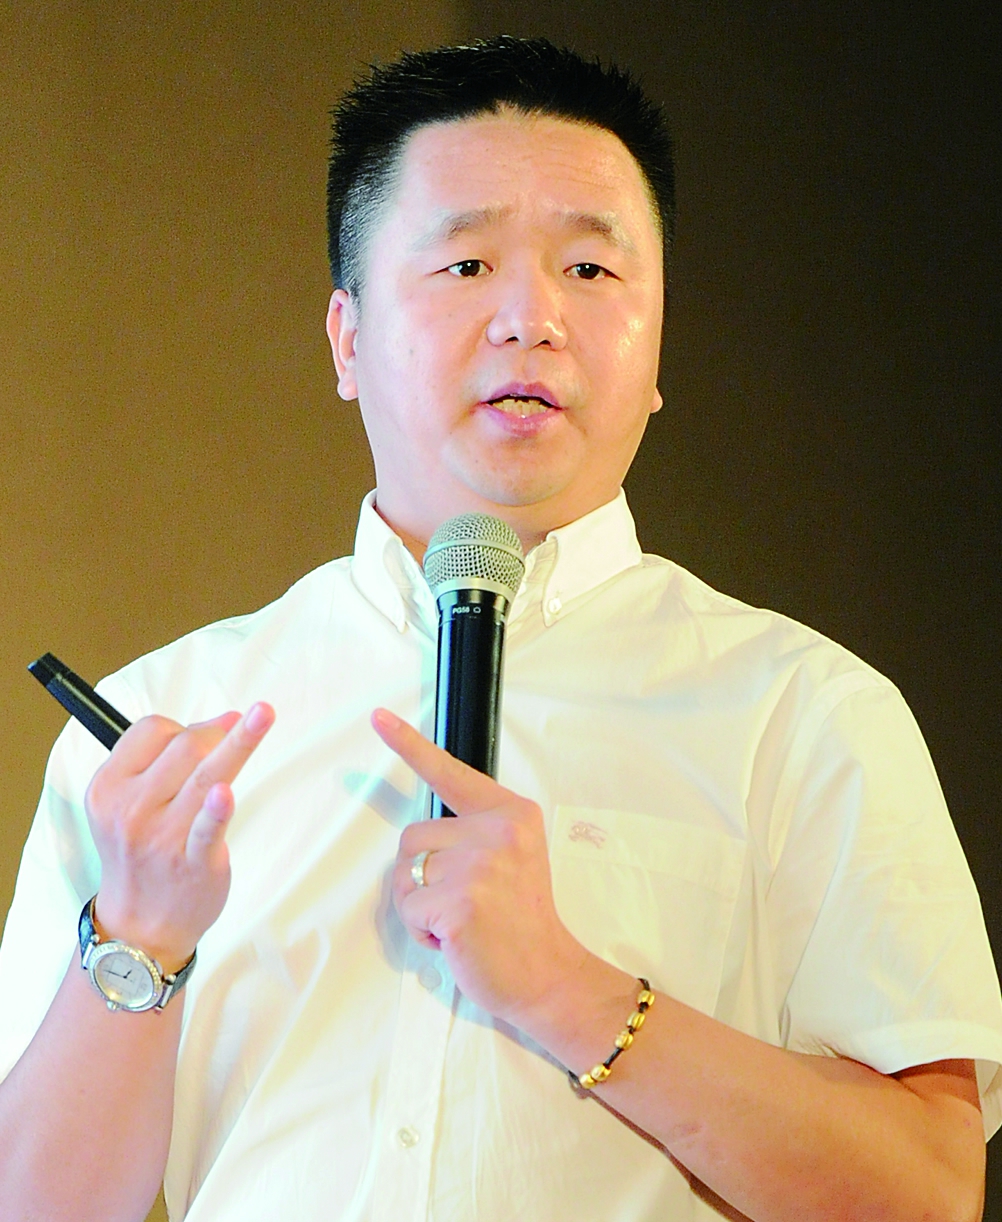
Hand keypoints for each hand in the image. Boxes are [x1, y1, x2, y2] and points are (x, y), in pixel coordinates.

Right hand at [85, 703, 274, 968]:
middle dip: (216, 733)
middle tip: (239, 734)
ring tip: (264, 715)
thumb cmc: (141, 854)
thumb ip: (164, 760)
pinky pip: (206, 830)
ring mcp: (162, 836)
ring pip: (205, 775)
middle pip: (184, 746)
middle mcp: (131, 809)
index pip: (150, 730)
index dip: (184, 725)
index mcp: (109, 787)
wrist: (138, 926)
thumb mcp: (128, 804)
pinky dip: (217, 811)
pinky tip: (226, 793)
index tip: (207, 732)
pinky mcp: (193, 861)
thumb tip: (226, 719)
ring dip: (239, 741)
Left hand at [372, 707, 588, 1028]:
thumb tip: (424, 839)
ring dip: (421, 905)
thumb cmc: (521, 921)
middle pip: (413, 836)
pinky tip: (455, 939)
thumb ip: (475, 833)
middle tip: (464, 903)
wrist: (548, 975)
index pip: (451, 773)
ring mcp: (478, 865)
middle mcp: (496, 830)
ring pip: (406, 874)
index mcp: (510, 813)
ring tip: (461, 921)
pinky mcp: (458, 901)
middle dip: (423, 875)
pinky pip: (407, 907)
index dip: (409, 745)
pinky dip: (421, 930)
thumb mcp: (513, 857)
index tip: (378, 717)